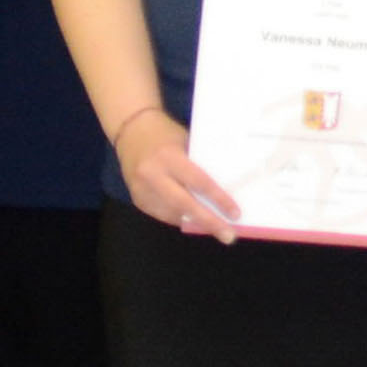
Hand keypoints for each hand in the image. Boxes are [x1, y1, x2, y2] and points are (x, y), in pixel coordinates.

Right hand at [112, 108, 243, 241]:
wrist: (131, 130)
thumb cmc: (167, 133)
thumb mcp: (187, 142)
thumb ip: (200, 165)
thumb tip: (225, 188)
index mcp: (169, 157)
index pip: (199, 182)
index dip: (218, 200)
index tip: (235, 214)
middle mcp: (153, 175)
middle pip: (184, 205)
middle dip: (208, 222)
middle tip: (228, 236)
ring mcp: (141, 189)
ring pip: (172, 214)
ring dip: (195, 223)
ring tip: (216, 229)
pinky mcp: (136, 198)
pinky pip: (161, 214)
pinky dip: (179, 218)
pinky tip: (193, 220)